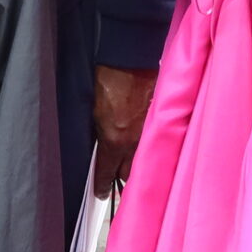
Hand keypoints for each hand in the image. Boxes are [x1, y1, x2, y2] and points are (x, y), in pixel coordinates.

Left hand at [92, 66, 156, 193]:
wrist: (130, 58)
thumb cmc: (106, 81)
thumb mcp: (93, 112)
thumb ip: (98, 133)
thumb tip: (99, 146)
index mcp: (114, 140)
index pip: (107, 173)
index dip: (103, 186)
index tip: (101, 193)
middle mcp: (134, 141)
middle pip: (129, 173)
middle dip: (121, 178)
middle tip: (115, 179)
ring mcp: (148, 131)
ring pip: (142, 158)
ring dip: (135, 162)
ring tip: (128, 164)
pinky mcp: (157, 120)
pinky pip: (151, 140)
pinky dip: (145, 145)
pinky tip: (140, 143)